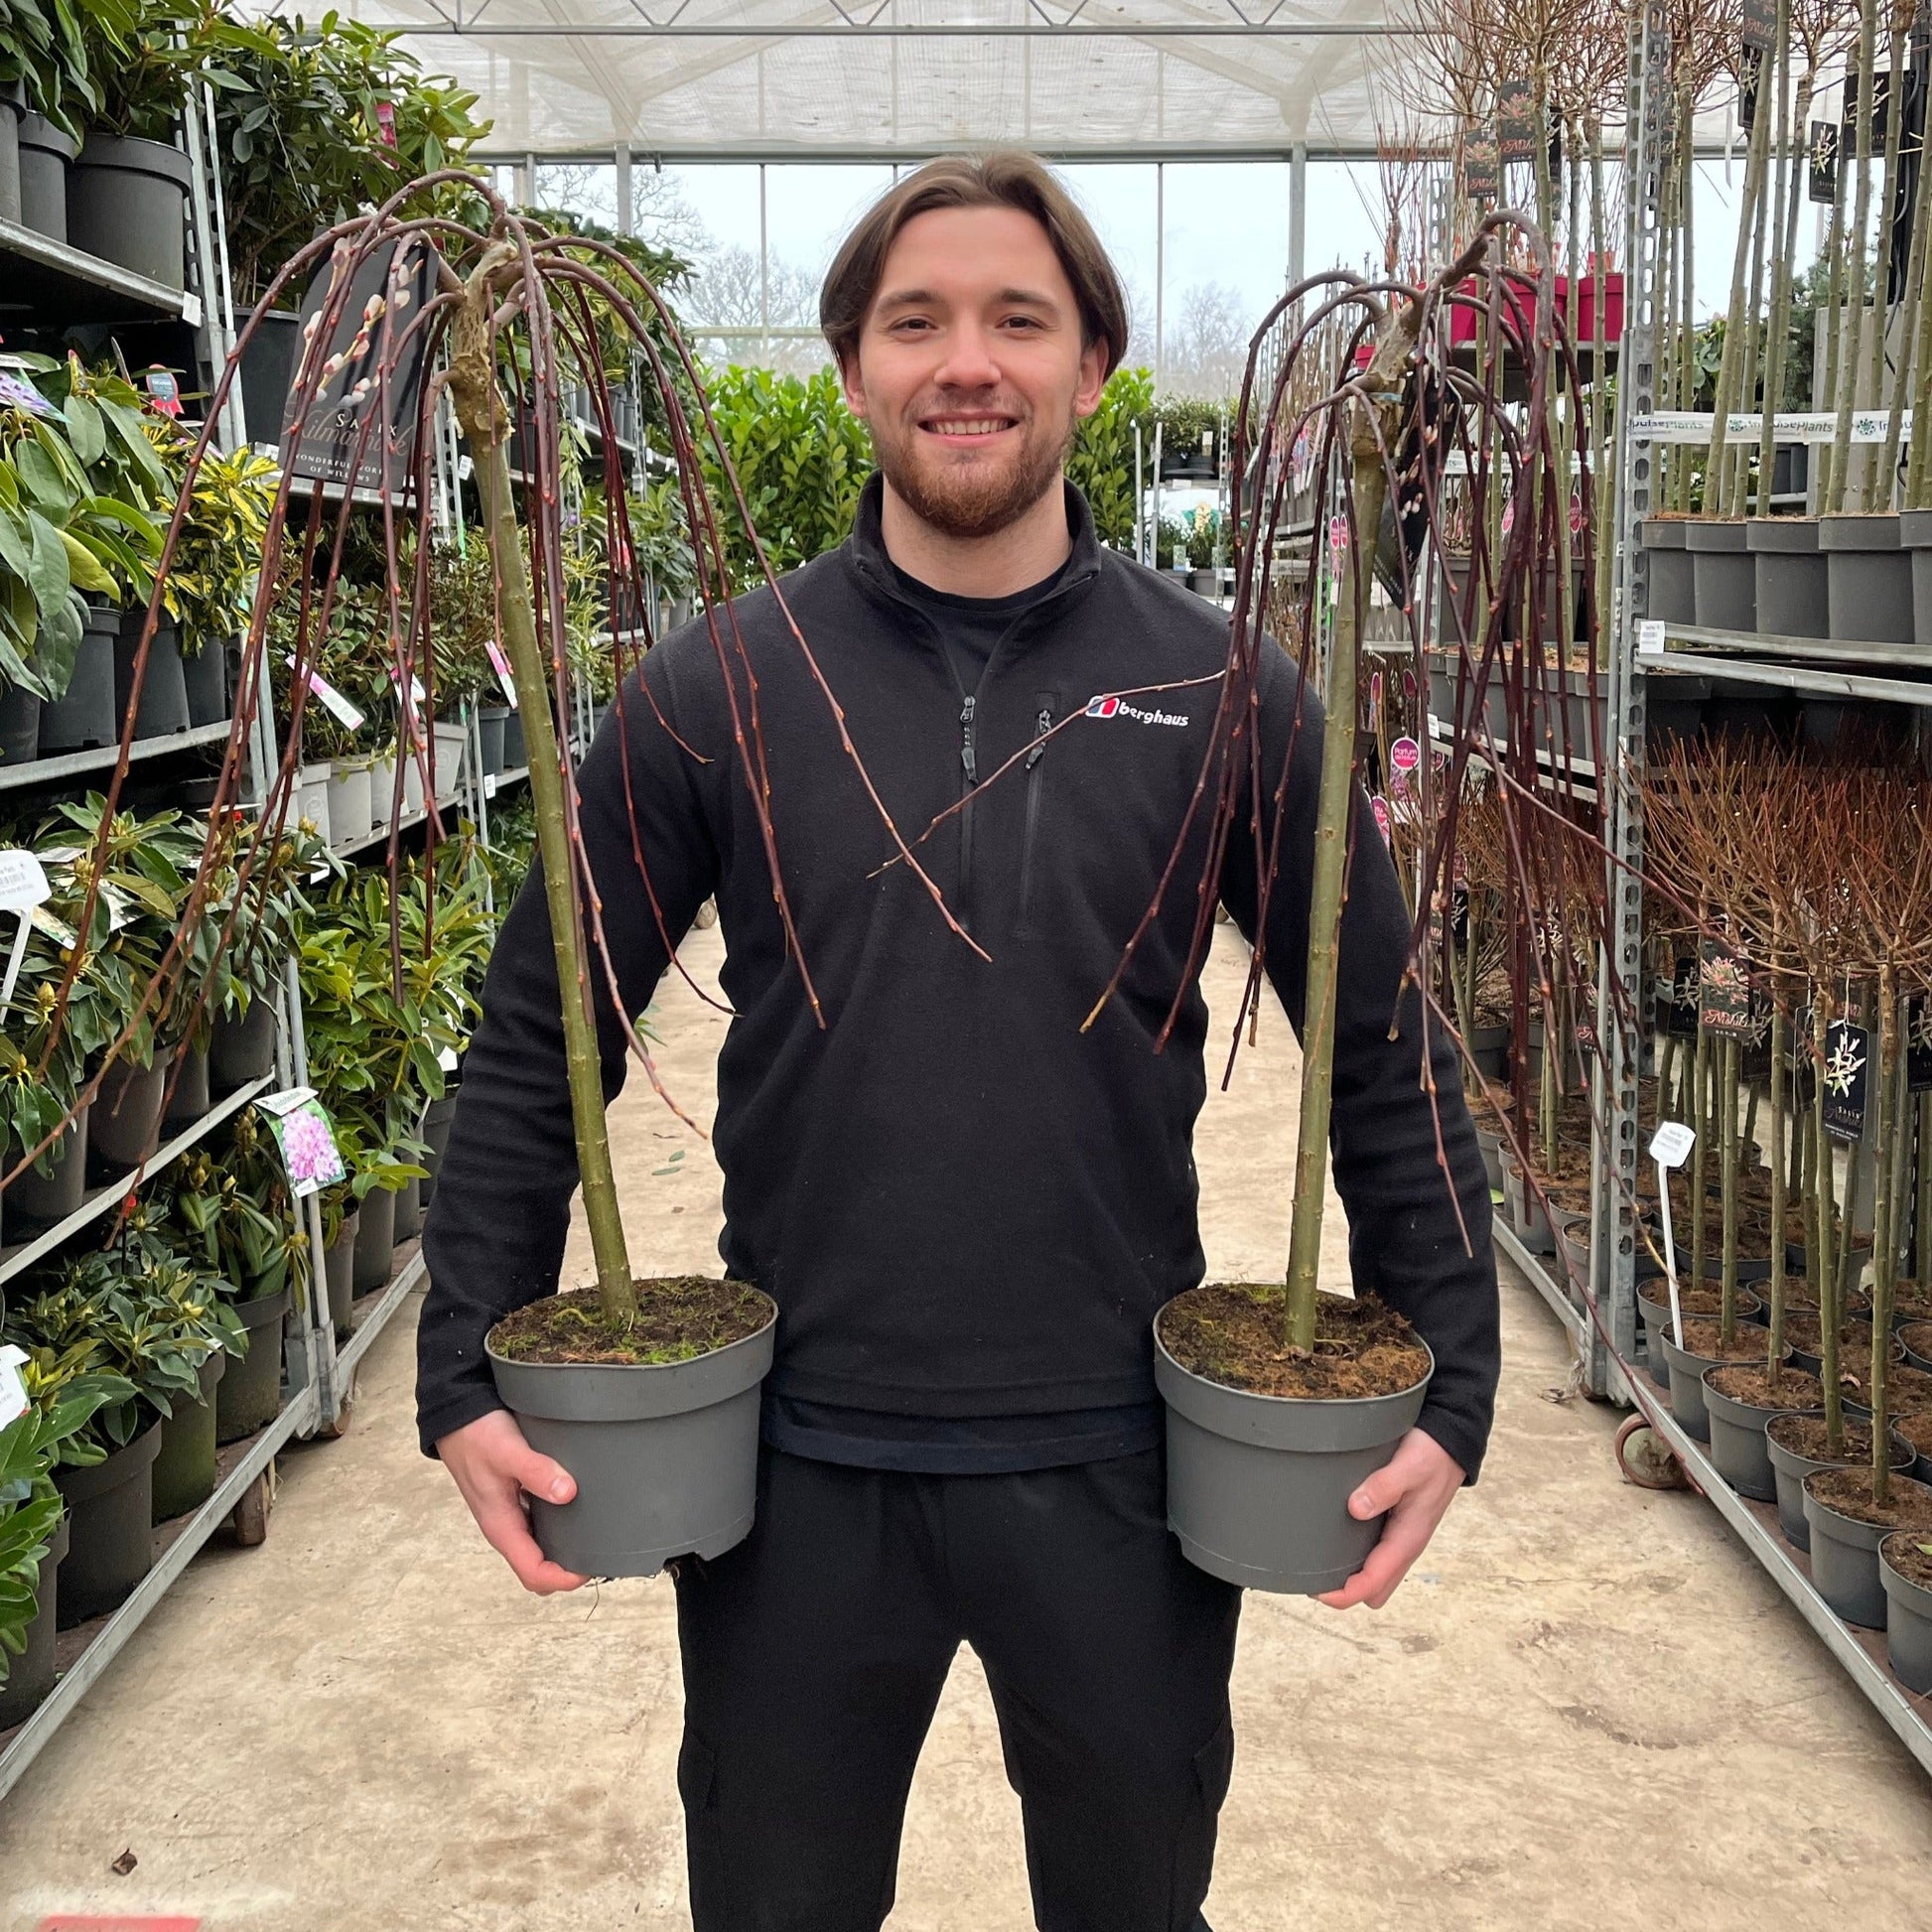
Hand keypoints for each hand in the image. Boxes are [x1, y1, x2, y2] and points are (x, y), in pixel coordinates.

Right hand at [436, 1408, 588, 1594]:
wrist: (458, 1415)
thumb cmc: (477, 1435)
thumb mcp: (508, 1451)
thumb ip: (536, 1471)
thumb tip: (567, 1494)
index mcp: (501, 1526)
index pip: (533, 1574)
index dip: (563, 1579)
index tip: (590, 1567)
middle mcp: (505, 1526)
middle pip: (537, 1568)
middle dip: (566, 1570)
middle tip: (599, 1553)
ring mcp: (510, 1514)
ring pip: (539, 1547)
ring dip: (563, 1549)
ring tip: (596, 1534)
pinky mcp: (514, 1499)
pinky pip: (539, 1525)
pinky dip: (558, 1527)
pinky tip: (577, 1509)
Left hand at [1315, 1427, 1463, 1610]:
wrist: (1450, 1443)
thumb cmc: (1431, 1455)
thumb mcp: (1407, 1466)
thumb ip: (1383, 1487)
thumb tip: (1355, 1508)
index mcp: (1407, 1539)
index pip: (1374, 1584)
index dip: (1344, 1594)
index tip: (1317, 1591)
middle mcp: (1405, 1544)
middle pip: (1376, 1590)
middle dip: (1347, 1592)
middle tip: (1316, 1577)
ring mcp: (1403, 1537)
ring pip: (1378, 1576)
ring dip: (1353, 1577)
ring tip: (1321, 1563)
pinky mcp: (1399, 1526)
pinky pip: (1379, 1556)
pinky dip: (1359, 1559)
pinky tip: (1340, 1540)